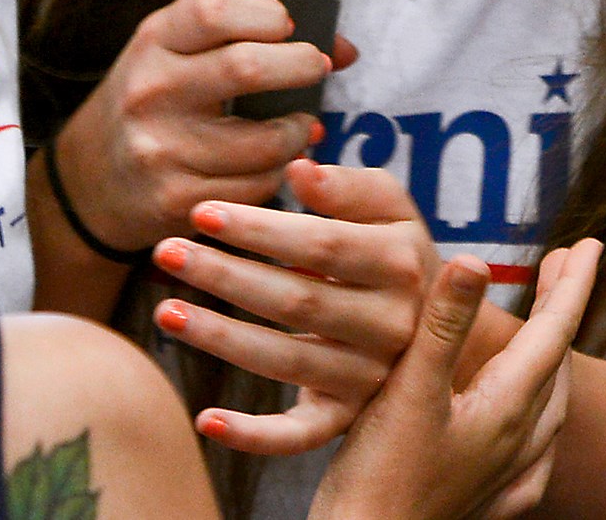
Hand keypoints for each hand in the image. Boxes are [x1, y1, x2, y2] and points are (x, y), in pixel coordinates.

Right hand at [54, 0, 333, 254]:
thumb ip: (249, 38)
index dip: (266, 13)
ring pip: (264, 142)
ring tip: (303, 126)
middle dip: (301, 66)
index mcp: (154, 42)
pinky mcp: (175, 201)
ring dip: (300, 132)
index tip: (287, 26)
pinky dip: (278, 174)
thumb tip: (344, 50)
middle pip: (247, 68)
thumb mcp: (179, 53)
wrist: (87, 181)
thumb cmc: (152, 102)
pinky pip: (255, 187)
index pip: (214, 10)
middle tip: (316, 68)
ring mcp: (161, 151)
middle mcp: (152, 92)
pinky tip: (275, 163)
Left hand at [154, 160, 442, 454]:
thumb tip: (299, 170)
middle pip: (297, 301)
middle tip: (167, 252)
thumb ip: (349, 187)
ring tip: (166, 311)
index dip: (260, 230)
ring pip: (286, 361)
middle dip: (226, 275)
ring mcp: (370, 376)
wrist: (439, 327)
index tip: (202, 212)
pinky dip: (252, 435)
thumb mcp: (389, 207)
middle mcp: (391, 324)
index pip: (322, 244)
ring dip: (221, 338)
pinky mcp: (347, 416)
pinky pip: (299, 435)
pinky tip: (203, 419)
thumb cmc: (393, 249)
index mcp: (401, 263)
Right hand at [309, 240, 601, 519]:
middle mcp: (519, 443)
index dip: (572, 283)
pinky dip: (536, 417)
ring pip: (548, 406)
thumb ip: (442, 325)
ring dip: (550, 357)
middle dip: (560, 308)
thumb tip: (474, 260)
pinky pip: (534, 452)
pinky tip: (528, 422)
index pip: (555, 330)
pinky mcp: (488, 503)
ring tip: (544, 328)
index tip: (590, 243)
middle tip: (560, 264)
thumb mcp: (408, 392)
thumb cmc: (381, 482)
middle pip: (555, 362)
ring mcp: (507, 478)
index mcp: (508, 408)